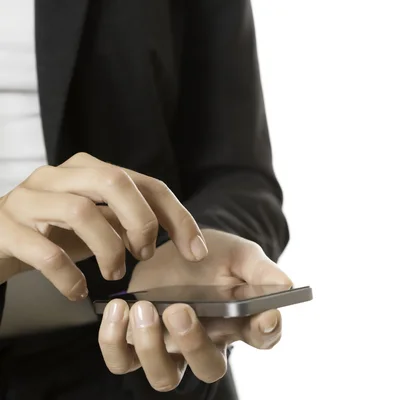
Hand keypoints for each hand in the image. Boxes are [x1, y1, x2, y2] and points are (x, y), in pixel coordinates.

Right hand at [0, 152, 207, 299]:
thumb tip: (181, 235)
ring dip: (108, 250)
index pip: (146, 183)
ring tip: (113, 275)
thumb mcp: (98, 222)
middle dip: (142, 222)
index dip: (177, 217)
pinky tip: (77, 292)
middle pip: (114, 182)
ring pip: (81, 212)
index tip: (196, 251)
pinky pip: (44, 252)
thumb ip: (131, 220)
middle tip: (144, 255)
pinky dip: (68, 277)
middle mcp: (58, 175)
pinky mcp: (4, 228)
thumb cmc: (53, 231)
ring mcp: (28, 198)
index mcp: (88, 169)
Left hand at [98, 229, 291, 390]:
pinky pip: (122, 360)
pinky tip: (119, 309)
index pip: (263, 336)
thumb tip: (286, 286)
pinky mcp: (136, 341)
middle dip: (194, 344)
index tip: (265, 316)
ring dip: (152, 347)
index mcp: (241, 321)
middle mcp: (208, 343)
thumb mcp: (240, 255)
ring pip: (164, 376)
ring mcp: (171, 347)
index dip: (266, 330)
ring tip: (146, 308)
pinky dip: (114, 341)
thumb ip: (261, 271)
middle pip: (209, 368)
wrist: (174, 246)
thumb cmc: (213, 255)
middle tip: (180, 310)